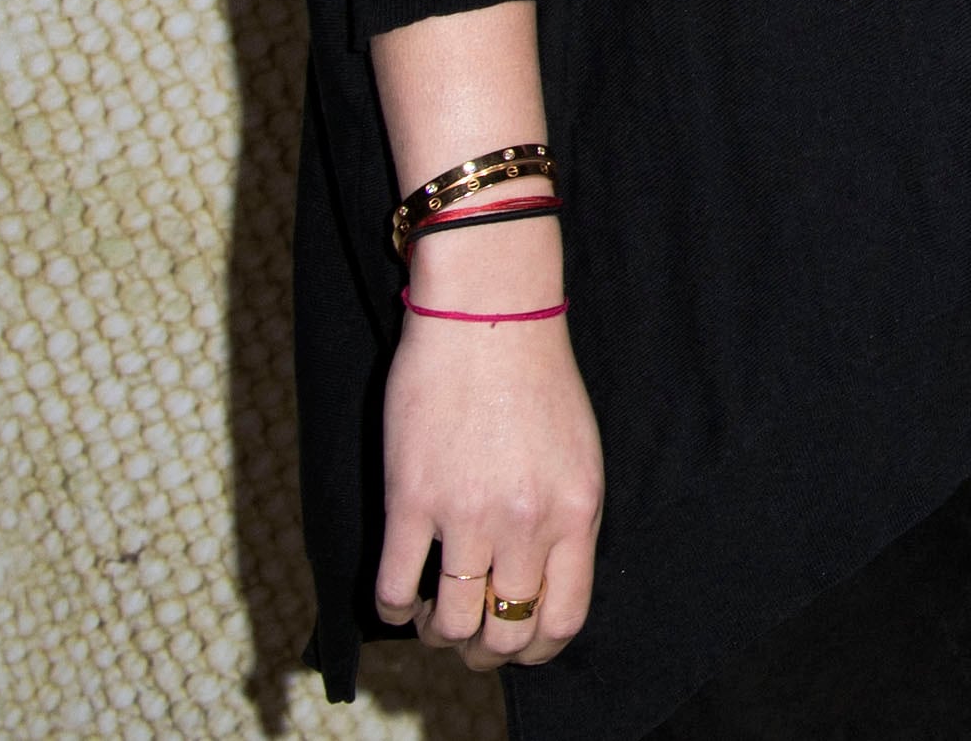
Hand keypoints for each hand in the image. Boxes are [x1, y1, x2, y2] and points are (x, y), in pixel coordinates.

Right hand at [373, 238, 602, 670]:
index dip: (537, 648)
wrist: (489, 320)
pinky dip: (393, 609)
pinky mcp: (411, 500)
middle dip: (483, 651)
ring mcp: (468, 514)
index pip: (564, 619)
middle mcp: (527, 523)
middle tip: (467, 634)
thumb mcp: (577, 457)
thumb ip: (564, 523)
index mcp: (577, 513)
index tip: (518, 642)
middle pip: (505, 634)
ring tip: (433, 611)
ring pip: (450, 624)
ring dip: (437, 631)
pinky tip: (398, 597)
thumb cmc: (537, 383)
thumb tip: (540, 584)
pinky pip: (395, 588)